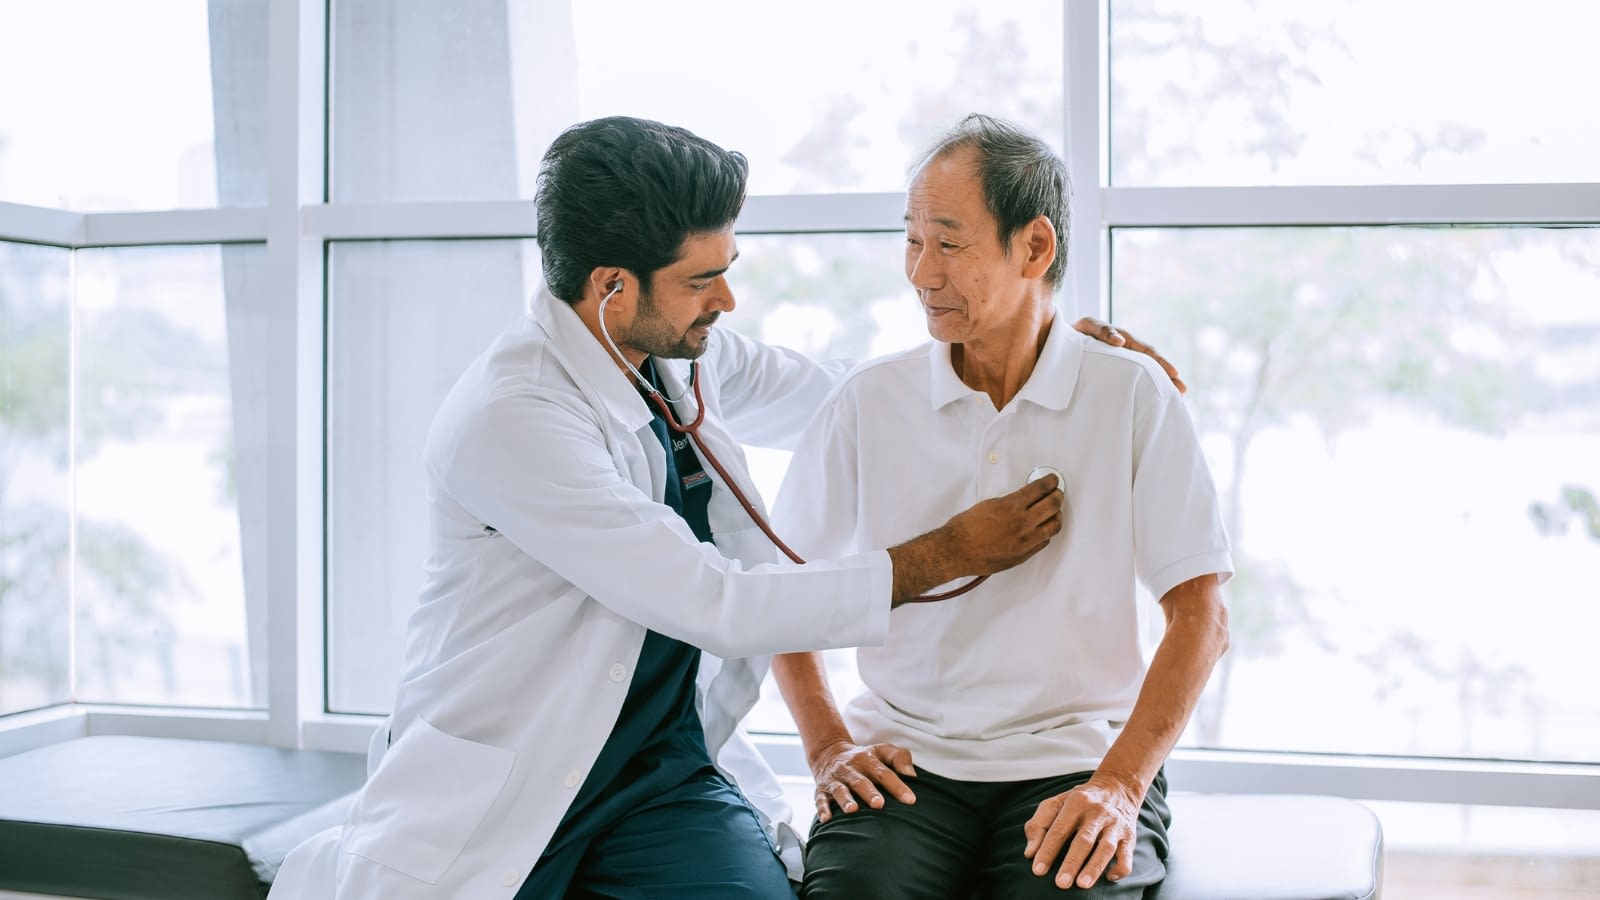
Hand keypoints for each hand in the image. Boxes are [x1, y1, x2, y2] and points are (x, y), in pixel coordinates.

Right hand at [809, 740, 917, 822]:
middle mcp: (850, 769)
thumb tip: (911, 775)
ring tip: (853, 810)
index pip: (884, 773)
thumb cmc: (864, 758)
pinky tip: (827, 819)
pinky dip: (822, 809)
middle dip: (869, 793)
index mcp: (867, 760)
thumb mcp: (882, 750)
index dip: (897, 786)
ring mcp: (835, 780)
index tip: (910, 800)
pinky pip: (820, 799)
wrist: (829, 753)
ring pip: (840, 790)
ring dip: (845, 800)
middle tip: (879, 804)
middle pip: (860, 781)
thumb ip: (899, 758)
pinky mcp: (821, 790)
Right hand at [943, 474, 1063, 575]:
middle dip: (1057, 496)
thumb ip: (1009, 503)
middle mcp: (1022, 523)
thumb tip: (1022, 501)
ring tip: (1055, 512)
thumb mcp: (988, 504)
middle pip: (1052, 505)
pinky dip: (1047, 533)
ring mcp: (1025, 540)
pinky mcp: (1024, 554)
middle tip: (1057, 493)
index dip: (1049, 482)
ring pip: (1054, 525)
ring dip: (1057, 515)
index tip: (1052, 480)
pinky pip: (1044, 541)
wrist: (957, 550)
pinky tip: (1044, 529)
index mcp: (1011, 506)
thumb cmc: (966, 528)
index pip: (1040, 488)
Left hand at [1022, 776, 1141, 889]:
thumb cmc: (1079, 801)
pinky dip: (1120, 867)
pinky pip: (1127, 855)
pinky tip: (1109, 878)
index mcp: (1076, 802)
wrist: (1117, 788)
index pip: (1059, 829)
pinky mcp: (1129, 836)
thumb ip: (1039, 825)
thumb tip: (1030, 852)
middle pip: (1083, 840)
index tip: (1038, 870)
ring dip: (1094, 867)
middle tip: (1061, 883)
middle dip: (1072, 862)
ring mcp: (1115, 824)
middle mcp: (1097, 812)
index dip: (1047, 850)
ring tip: (1082, 884)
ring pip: (1106, 848)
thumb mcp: (1056, 803)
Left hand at [1072, 317, 1185, 393]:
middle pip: (1151, 362)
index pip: (1146, 351)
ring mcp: (1123, 359)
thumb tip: (1120, 342)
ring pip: (1145, 370)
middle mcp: (1128, 349)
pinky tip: (1157, 396)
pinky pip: (1135, 376)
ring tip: (1178, 394)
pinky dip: (1147, 384)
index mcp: (1123, 339)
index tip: (1174, 374)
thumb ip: (1103, 331)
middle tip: (1182, 389)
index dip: (1160, 362)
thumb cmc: (1076, 333)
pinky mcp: (1118, 370)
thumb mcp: (1088, 327)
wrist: (1063, 340)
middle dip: (1167, 375)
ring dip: (1161, 381)